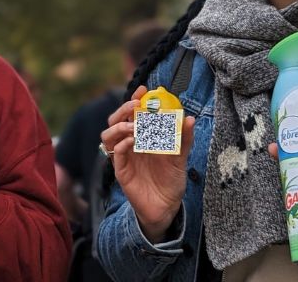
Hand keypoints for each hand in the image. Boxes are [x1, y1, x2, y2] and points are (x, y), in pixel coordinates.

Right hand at [100, 86, 195, 241]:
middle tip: (136, 105)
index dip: (135, 100)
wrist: (167, 207)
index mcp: (141, 136)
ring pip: (108, 135)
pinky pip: (115, 154)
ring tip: (134, 126)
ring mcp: (123, 157)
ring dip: (119, 126)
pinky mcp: (120, 171)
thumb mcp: (181, 157)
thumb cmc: (171, 180)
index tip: (143, 90)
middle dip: (123, 109)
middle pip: (115, 120)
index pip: (132, 114)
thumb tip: (189, 118)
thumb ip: (184, 138)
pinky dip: (122, 144)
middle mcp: (129, 144)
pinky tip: (134, 142)